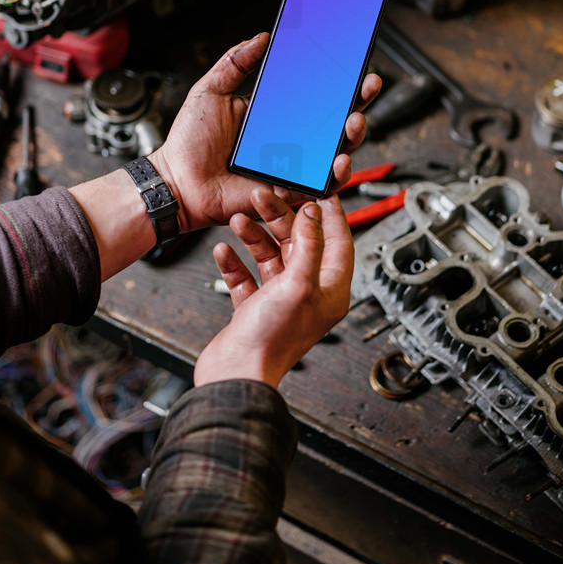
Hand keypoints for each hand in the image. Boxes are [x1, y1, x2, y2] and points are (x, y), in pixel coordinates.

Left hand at [150, 33, 380, 232]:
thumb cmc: (190, 142)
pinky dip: (336, 176)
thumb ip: (235, 62)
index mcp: (275, 114)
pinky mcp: (289, 191)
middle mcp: (290, 139)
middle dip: (359, 102)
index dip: (338, 80)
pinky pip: (320, 186)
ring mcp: (292, 166)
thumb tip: (262, 36)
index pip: (315, 94)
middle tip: (367, 85)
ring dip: (353, 137)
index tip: (355, 61)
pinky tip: (340, 161)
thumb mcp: (211, 90)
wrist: (177, 182)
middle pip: (335, 121)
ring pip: (336, 152)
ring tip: (354, 121)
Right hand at [194, 189, 353, 388]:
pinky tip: (224, 250)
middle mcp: (308, 294)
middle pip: (300, 243)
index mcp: (330, 291)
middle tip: (263, 196)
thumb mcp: (297, 283)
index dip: (329, 214)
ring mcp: (280, 301)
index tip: (319, 189)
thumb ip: (309, 245)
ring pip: (271, 256)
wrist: (234, 375)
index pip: (338, 242)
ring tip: (237, 220)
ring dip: (254, 236)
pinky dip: (236, 261)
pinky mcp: (255, 308)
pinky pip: (247, 276)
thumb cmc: (271, 340)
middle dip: (280, 218)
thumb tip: (316, 214)